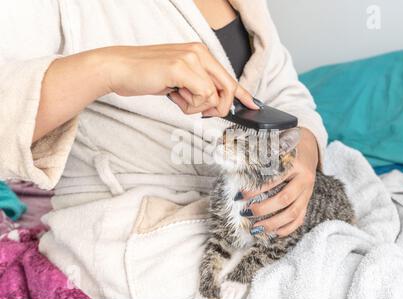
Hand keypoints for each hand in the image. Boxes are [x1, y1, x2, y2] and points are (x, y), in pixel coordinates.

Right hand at [101, 43, 258, 115]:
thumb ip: (197, 87)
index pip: (228, 77)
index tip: (252, 105)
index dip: (242, 94)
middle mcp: (199, 52)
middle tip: (200, 111)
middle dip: (219, 108)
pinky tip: (173, 94)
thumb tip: (215, 104)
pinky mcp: (181, 67)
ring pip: (214, 95)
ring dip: (195, 106)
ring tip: (176, 95)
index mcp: (200, 53)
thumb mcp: (178, 81)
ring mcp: (191, 58)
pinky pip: (202, 96)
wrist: (119, 69)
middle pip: (228, 88)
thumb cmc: (146, 75)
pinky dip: (189, 104)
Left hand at [242, 128, 318, 237]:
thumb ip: (257, 152)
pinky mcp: (308, 199)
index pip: (273, 180)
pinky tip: (274, 233)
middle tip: (245, 213)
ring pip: (293, 213)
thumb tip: (228, 155)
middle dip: (263, 209)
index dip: (255, 190)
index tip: (239, 196)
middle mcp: (304, 178)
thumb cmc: (285, 145)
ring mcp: (308, 191)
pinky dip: (288, 228)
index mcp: (294, 163)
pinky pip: (300, 218)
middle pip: (284, 199)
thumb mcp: (274, 144)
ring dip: (273, 223)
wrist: (308, 145)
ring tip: (256, 229)